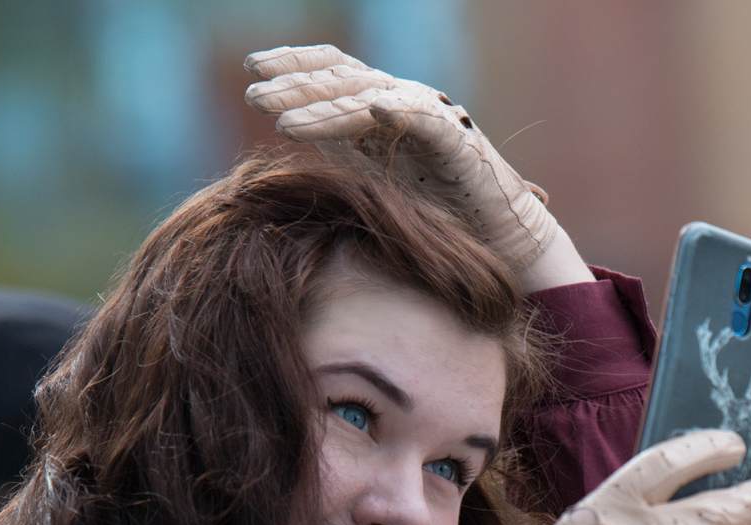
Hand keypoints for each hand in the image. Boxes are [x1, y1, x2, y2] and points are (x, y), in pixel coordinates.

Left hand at [243, 45, 557, 274]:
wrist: (497, 233)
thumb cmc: (436, 206)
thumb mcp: (374, 170)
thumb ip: (340, 146)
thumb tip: (286, 130)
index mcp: (383, 103)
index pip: (334, 71)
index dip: (295, 65)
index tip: (253, 70)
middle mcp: (405, 101)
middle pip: (344, 83)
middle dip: (297, 87)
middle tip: (253, 95)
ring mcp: (433, 119)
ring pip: (373, 101)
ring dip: (327, 110)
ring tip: (285, 122)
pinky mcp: (461, 146)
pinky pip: (428, 123)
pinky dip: (402, 113)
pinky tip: (375, 108)